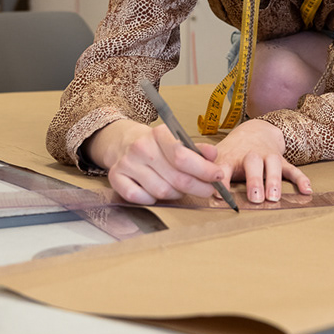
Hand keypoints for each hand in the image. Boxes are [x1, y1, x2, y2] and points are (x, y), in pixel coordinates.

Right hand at [90, 119, 224, 205]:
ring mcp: (127, 163)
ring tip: (181, 189)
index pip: (183, 156)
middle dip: (198, 187)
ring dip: (177, 194)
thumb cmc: (157, 146)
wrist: (125, 143)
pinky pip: (141, 198)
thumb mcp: (177, 141)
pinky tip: (157, 192)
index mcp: (158, 134)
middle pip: (176, 177)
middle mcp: (140, 147)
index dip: (204, 170)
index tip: (218, 177)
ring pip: (162, 191)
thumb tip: (213, 155)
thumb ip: (197, 149)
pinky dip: (153, 199)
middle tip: (209, 190)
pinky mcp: (115, 178)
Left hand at [210, 119, 312, 203]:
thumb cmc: (233, 151)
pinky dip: (300, 179)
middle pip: (253, 164)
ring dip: (274, 180)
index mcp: (231, 156)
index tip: (218, 194)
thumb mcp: (217, 157)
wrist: (255, 130)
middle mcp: (250, 155)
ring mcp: (268, 157)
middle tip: (255, 199)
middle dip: (254, 181)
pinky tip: (306, 190)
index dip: (221, 180)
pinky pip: (292, 169)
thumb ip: (208, 171)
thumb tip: (191, 184)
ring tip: (274, 197)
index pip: (223, 167)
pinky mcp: (281, 160)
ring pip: (273, 165)